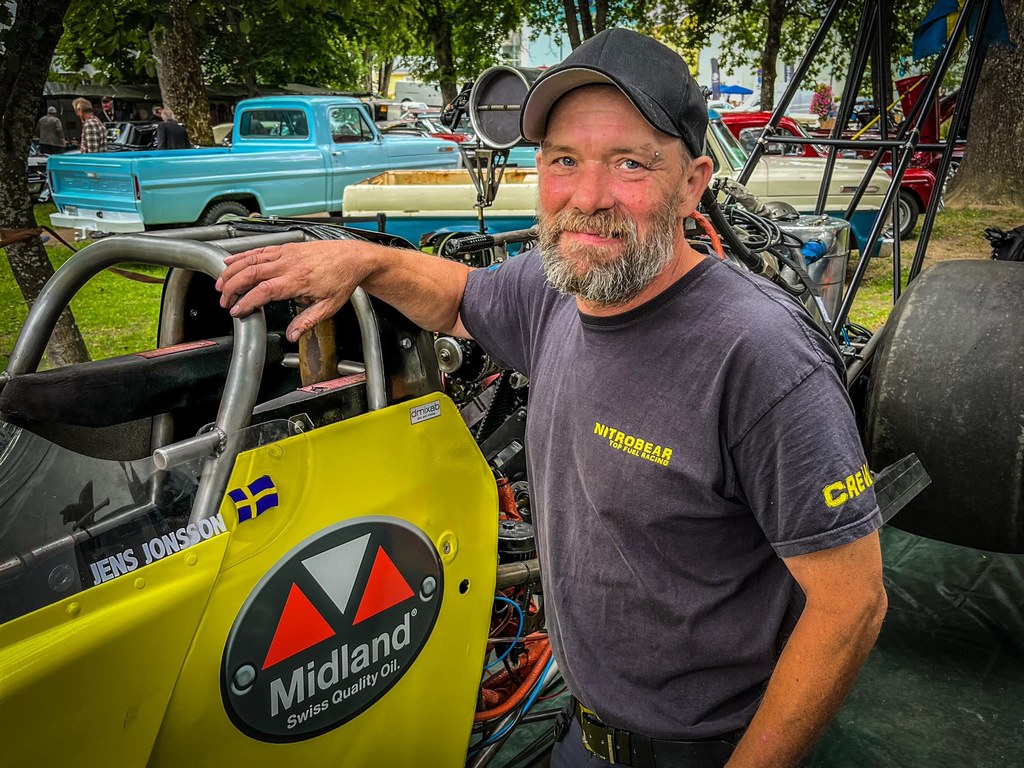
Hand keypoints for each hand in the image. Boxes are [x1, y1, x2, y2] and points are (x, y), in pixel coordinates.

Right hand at [216, 239, 372, 341]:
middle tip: (223, 301)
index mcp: (299, 281)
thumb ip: (307, 321)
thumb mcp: (329, 307)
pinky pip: (260, 250)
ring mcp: (286, 253)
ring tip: (220, 284)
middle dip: (232, 287)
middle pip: (252, 274)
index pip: (264, 291)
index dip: (247, 302)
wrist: (352, 257)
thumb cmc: (342, 280)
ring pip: (251, 259)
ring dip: (232, 271)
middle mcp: (289, 264)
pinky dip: (242, 255)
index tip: (236, 311)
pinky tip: (230, 261)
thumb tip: (292, 336)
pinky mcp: (286, 247)